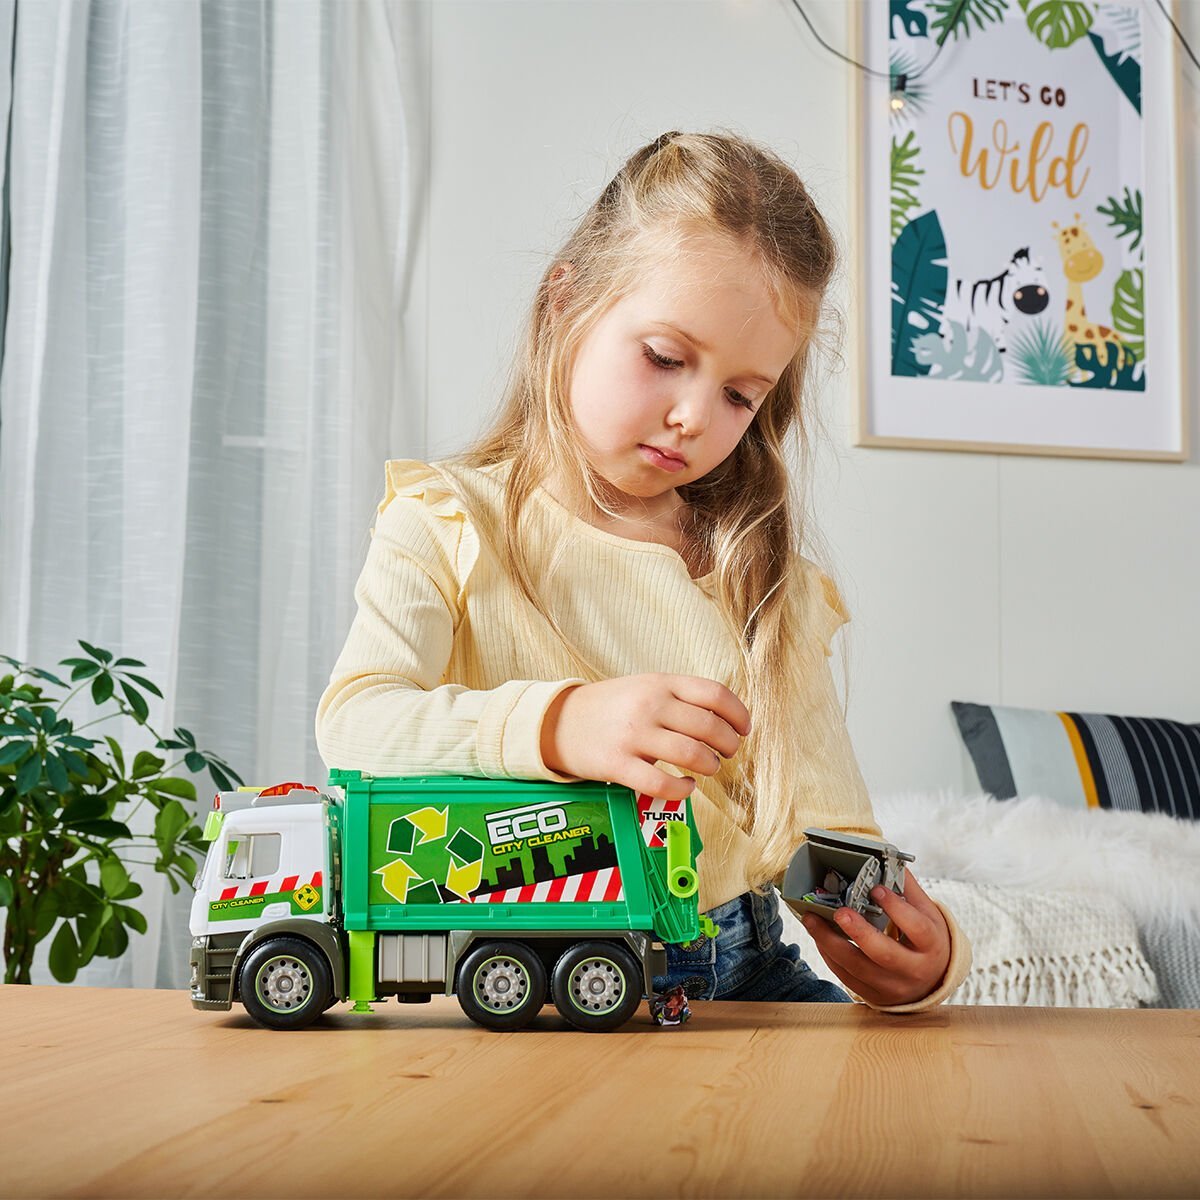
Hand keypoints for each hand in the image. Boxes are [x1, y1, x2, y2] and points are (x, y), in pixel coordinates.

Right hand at [540, 673, 751, 800]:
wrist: (558, 721)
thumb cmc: (610, 707)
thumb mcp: (645, 686)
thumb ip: (680, 697)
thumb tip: (726, 717)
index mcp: (660, 682)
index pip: (714, 693)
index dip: (738, 714)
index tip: (745, 728)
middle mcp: (649, 705)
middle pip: (709, 726)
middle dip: (729, 745)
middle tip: (728, 753)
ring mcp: (633, 735)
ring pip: (692, 754)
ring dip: (710, 766)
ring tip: (707, 768)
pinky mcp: (618, 764)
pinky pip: (663, 783)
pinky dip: (684, 789)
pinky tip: (686, 787)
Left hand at [799, 870, 950, 1007]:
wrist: (932, 981)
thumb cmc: (926, 940)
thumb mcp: (927, 914)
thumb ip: (907, 888)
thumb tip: (885, 858)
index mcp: (931, 945)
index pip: (916, 928)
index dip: (896, 908)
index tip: (875, 889)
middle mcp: (914, 970)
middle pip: (884, 953)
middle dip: (859, 932)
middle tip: (839, 911)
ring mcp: (893, 986)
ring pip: (858, 968)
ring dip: (830, 943)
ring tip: (812, 920)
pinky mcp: (874, 996)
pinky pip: (846, 977)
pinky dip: (829, 955)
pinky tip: (818, 936)